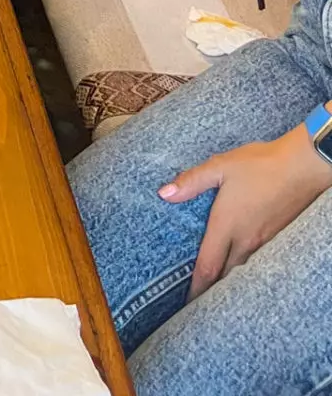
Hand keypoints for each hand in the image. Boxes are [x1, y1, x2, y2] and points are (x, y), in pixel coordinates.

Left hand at [160, 126, 331, 295]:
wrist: (302, 167)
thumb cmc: (260, 165)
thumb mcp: (220, 167)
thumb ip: (192, 182)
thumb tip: (164, 194)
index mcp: (228, 226)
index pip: (209, 267)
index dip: (196, 288)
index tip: (186, 303)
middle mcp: (246, 241)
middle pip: (225, 276)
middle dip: (210, 289)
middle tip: (195, 297)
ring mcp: (264, 242)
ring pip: (241, 269)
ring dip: (227, 279)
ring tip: (213, 282)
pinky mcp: (276, 237)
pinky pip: (256, 261)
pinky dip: (242, 266)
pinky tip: (237, 259)